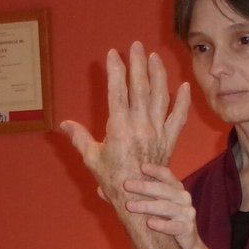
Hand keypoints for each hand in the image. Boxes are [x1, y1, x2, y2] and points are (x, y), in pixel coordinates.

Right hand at [60, 42, 189, 203]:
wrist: (141, 202)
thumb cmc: (114, 182)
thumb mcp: (92, 159)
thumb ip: (79, 138)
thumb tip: (63, 125)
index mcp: (119, 127)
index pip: (118, 91)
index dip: (116, 70)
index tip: (113, 54)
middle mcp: (140, 125)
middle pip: (140, 87)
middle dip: (138, 64)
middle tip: (136, 45)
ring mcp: (157, 132)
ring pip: (160, 96)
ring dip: (158, 74)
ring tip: (154, 57)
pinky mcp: (169, 140)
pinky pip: (179, 117)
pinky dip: (183, 101)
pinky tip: (185, 86)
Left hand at [123, 162, 202, 248]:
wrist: (184, 245)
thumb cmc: (163, 220)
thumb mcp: (149, 206)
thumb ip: (128, 197)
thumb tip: (99, 190)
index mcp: (175, 188)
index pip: (166, 175)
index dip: (155, 170)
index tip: (140, 166)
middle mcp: (183, 198)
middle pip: (163, 189)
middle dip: (144, 187)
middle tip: (126, 185)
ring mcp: (187, 213)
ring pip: (167, 207)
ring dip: (147, 206)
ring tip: (130, 206)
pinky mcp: (187, 229)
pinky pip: (174, 226)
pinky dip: (162, 225)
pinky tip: (150, 223)